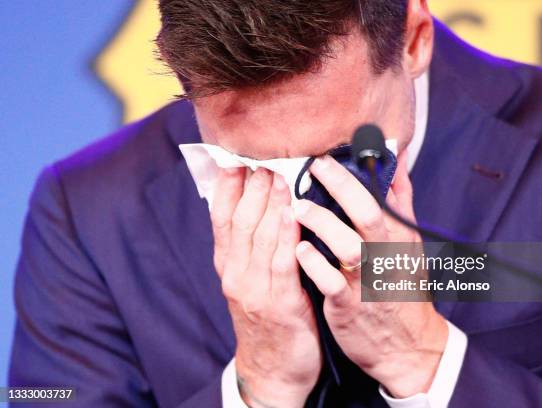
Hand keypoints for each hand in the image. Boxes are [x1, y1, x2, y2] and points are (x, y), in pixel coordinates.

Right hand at [212, 168, 321, 407]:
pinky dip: (286, 237)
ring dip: (269, 204)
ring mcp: (255, 289)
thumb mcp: (249, 279)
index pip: (222, 218)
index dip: (228, 188)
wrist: (273, 370)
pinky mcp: (280, 304)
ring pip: (260, 237)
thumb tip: (258, 204)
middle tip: (265, 157)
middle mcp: (235, 273)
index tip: (236, 160)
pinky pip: (282, 264)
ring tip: (280, 175)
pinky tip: (293, 214)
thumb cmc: (266, 317)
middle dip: (252, 187)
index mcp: (228, 265)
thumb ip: (251, 245)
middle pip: (240, 221)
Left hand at [293, 152, 448, 397]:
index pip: (384, 195)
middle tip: (314, 165)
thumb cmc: (402, 288)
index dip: (361, 168)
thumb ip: (400, 204)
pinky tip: (298, 249)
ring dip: (322, 223)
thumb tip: (396, 163)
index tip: (334, 149)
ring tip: (297, 206)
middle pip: (368, 212)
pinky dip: (314, 265)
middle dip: (341, 185)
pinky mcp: (350, 305)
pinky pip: (331, 282)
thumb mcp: (409, 245)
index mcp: (399, 236)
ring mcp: (368, 280)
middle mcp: (386, 254)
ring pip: (347, 246)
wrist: (408, 347)